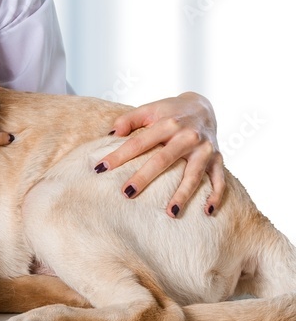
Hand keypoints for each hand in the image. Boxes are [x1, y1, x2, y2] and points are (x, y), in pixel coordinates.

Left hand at [94, 92, 223, 218]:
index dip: (119, 156)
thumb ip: (128, 120)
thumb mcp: (148, 109)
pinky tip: (207, 212)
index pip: (139, 143)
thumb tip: (110, 135)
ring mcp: (205, 149)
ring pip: (193, 175)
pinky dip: (215, 196)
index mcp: (167, 124)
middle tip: (127, 193)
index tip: (101, 169)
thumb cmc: (169, 112)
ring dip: (182, 195)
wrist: (202, 106)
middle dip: (144, 177)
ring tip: (170, 213)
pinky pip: (220, 181)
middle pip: (163, 160)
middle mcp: (187, 137)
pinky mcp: (218, 159)